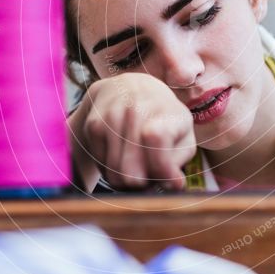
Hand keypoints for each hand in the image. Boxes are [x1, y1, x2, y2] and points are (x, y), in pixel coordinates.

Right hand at [68, 73, 196, 191]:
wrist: (126, 88)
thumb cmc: (162, 119)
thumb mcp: (181, 134)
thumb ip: (179, 160)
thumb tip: (175, 184)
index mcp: (165, 111)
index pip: (156, 138)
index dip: (161, 166)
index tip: (169, 180)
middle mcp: (137, 108)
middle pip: (132, 170)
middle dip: (143, 184)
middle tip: (149, 178)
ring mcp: (112, 115)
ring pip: (115, 173)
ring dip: (126, 181)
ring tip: (136, 169)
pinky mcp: (93, 125)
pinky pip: (101, 166)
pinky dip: (111, 171)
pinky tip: (121, 158)